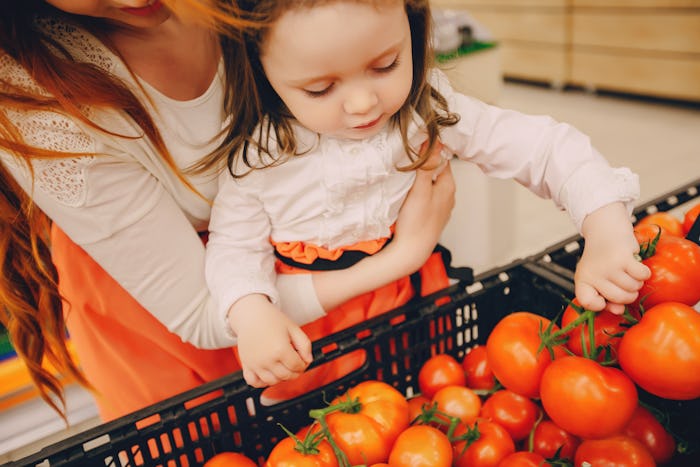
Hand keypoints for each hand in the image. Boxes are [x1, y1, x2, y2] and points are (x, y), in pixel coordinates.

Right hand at [227, 294, 312, 386]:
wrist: (251, 314)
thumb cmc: (271, 319)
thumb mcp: (293, 328)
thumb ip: (305, 345)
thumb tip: (308, 360)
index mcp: (280, 349)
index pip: (298, 367)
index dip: (304, 364)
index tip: (303, 360)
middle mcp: (267, 359)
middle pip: (287, 376)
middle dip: (295, 372)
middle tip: (295, 363)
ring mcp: (255, 363)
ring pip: (273, 382)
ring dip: (281, 378)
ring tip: (283, 367)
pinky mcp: (246, 365)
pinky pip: (254, 382)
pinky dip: (262, 382)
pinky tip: (268, 373)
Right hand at [388, 146, 455, 272]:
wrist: (411, 252)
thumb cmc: (416, 222)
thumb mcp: (420, 189)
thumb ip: (427, 166)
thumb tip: (434, 142)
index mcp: (448, 185)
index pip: (442, 158)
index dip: (429, 150)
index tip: (415, 145)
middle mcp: (448, 195)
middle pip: (437, 170)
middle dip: (424, 163)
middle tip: (407, 158)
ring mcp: (441, 206)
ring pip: (432, 183)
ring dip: (421, 177)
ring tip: (406, 174)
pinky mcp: (432, 215)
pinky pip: (427, 196)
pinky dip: (420, 190)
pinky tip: (409, 193)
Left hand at [575, 203, 650, 313]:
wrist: (605, 231)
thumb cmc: (602, 258)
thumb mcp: (597, 278)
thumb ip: (606, 298)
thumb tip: (619, 311)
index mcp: (582, 280)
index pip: (588, 303)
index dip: (601, 304)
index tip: (604, 297)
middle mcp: (593, 274)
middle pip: (620, 299)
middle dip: (628, 293)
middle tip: (622, 280)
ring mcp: (608, 266)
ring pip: (634, 288)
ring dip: (637, 281)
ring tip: (627, 270)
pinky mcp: (623, 258)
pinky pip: (643, 276)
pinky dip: (644, 272)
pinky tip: (635, 265)